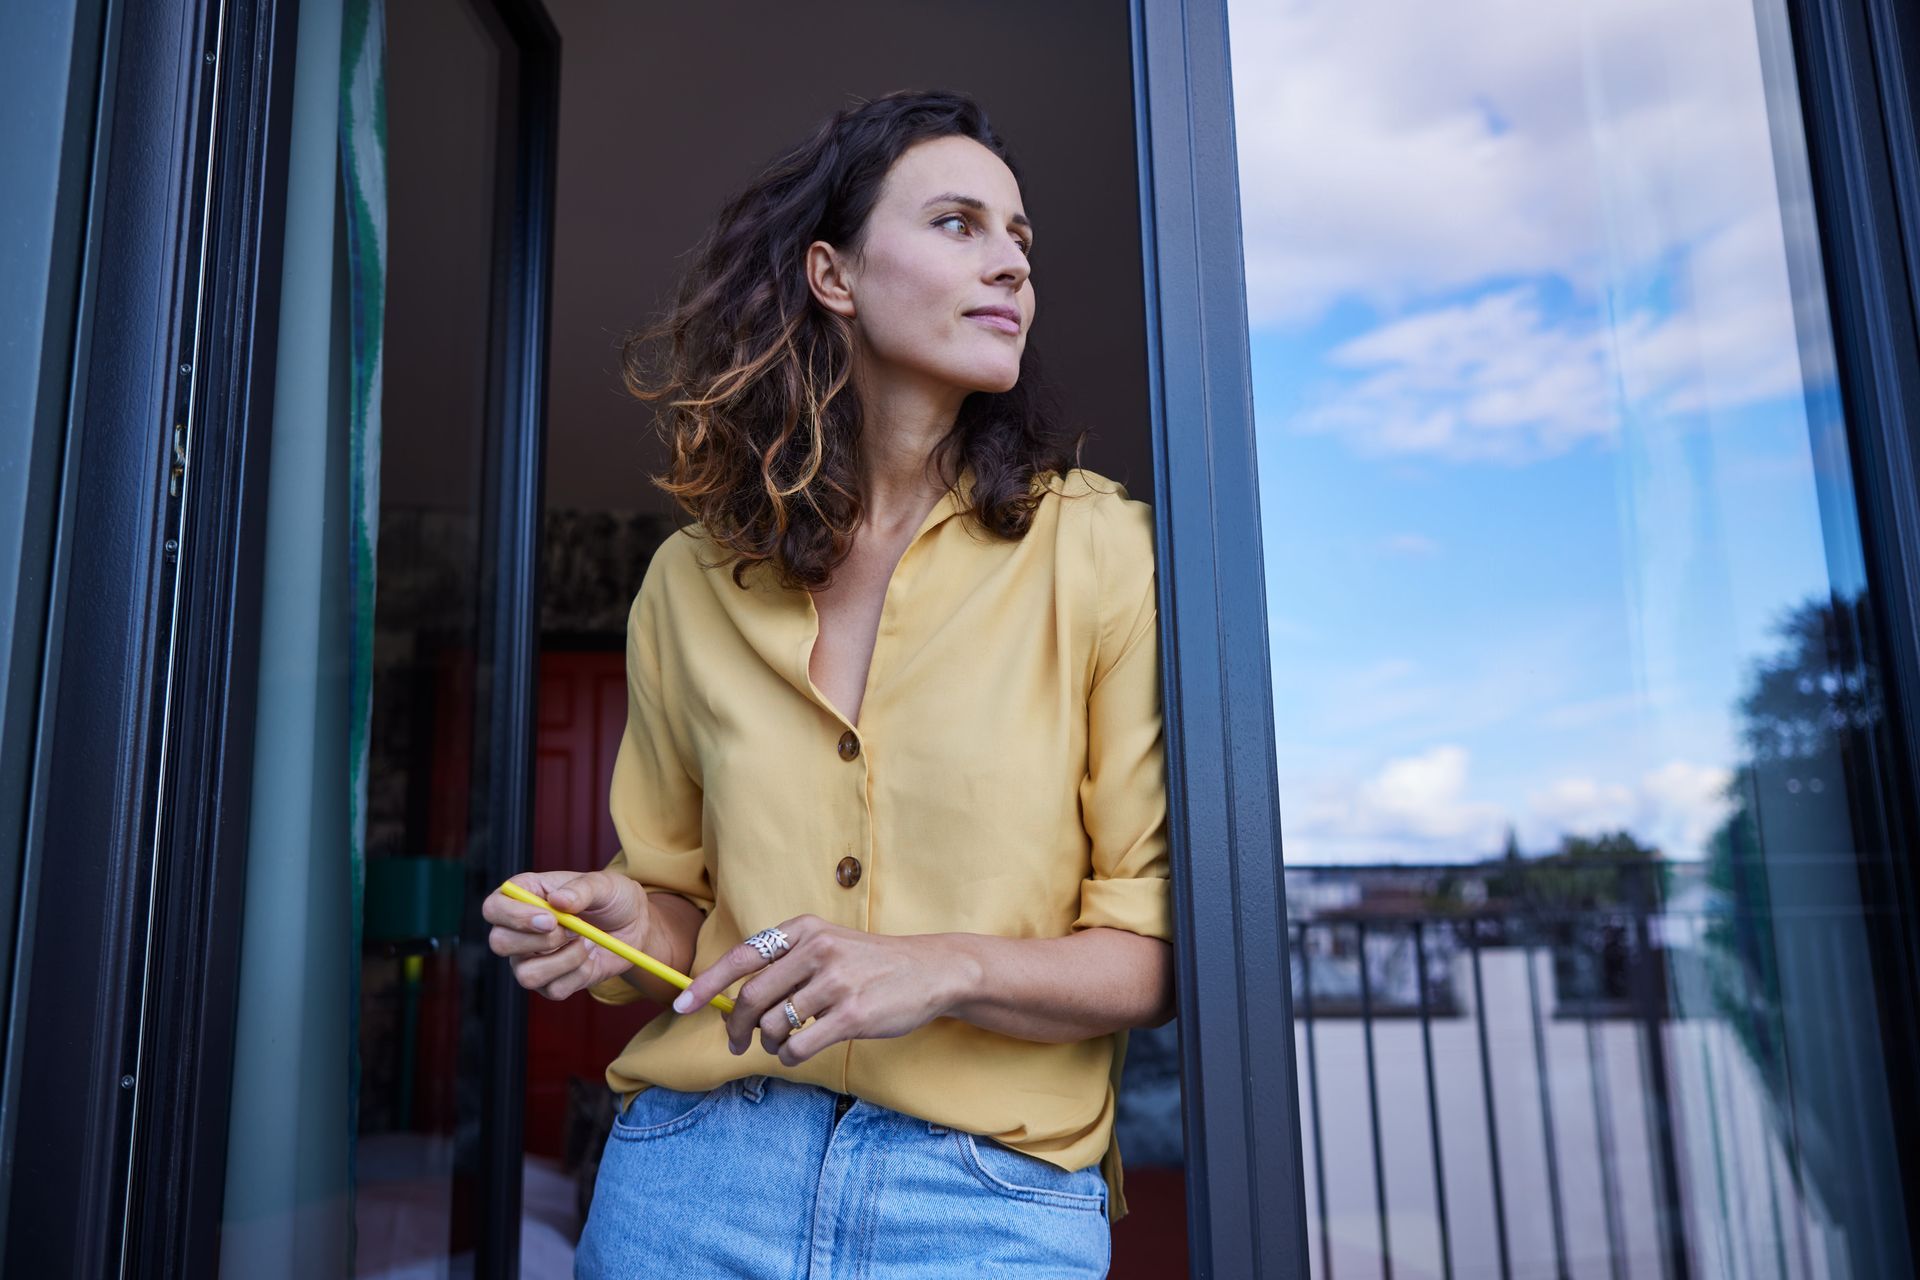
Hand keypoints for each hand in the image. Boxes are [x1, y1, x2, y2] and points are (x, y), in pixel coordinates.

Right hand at [483, 870, 649, 999]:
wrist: (635, 927)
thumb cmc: (613, 899)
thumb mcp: (604, 884)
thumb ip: (581, 889)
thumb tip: (558, 901)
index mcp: (525, 896)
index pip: (493, 908)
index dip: (514, 916)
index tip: (550, 918)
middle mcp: (519, 930)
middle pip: (500, 943)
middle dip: (541, 941)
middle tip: (573, 930)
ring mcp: (531, 959)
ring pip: (526, 974)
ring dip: (565, 959)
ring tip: (586, 942)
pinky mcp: (548, 983)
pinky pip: (553, 989)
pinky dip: (578, 974)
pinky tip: (589, 957)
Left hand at [673, 916, 961, 1067]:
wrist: (930, 970)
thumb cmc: (869, 963)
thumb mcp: (827, 943)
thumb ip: (785, 963)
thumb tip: (730, 999)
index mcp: (804, 929)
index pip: (742, 956)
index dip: (707, 983)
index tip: (682, 1005)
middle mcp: (817, 950)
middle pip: (751, 997)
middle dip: (736, 1026)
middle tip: (737, 1042)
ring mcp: (836, 982)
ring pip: (774, 1025)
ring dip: (769, 1043)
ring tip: (781, 1043)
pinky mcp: (853, 1014)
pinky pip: (799, 1046)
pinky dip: (790, 1056)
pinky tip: (801, 1051)